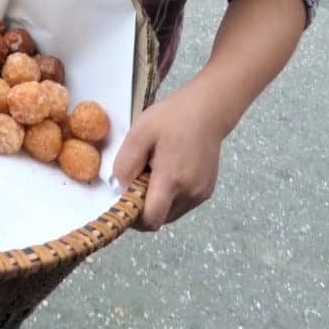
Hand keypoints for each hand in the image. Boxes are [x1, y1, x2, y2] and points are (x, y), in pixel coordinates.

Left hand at [113, 83, 227, 230]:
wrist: (207, 110)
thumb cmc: (171, 118)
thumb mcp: (139, 133)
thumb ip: (125, 165)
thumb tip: (121, 190)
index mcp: (172, 180)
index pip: (151, 219)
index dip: (134, 216)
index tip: (125, 196)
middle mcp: (190, 194)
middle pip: (160, 218)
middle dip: (144, 204)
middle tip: (141, 174)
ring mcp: (201, 194)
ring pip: (170, 213)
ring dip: (158, 200)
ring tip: (156, 169)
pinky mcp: (207, 191)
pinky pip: (182, 204)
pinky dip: (171, 195)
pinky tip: (170, 169)